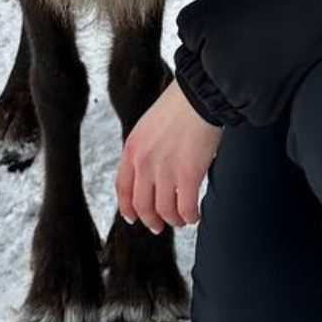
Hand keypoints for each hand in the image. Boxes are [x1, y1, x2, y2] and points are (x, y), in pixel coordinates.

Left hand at [115, 79, 223, 233]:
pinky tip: (194, 214)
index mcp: (132, 149)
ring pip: (163, 211)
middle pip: (141, 205)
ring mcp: (165, 170)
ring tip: (181, 219)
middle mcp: (144, 162)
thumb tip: (148, 171)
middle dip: (150, 220)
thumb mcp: (147, 126)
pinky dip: (189, 216)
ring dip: (172, 220)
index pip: (122, 188)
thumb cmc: (179, 105)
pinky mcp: (188, 174)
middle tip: (158, 226)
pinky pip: (185, 208)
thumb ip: (143, 149)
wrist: (199, 96)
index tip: (132, 217)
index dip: (127, 208)